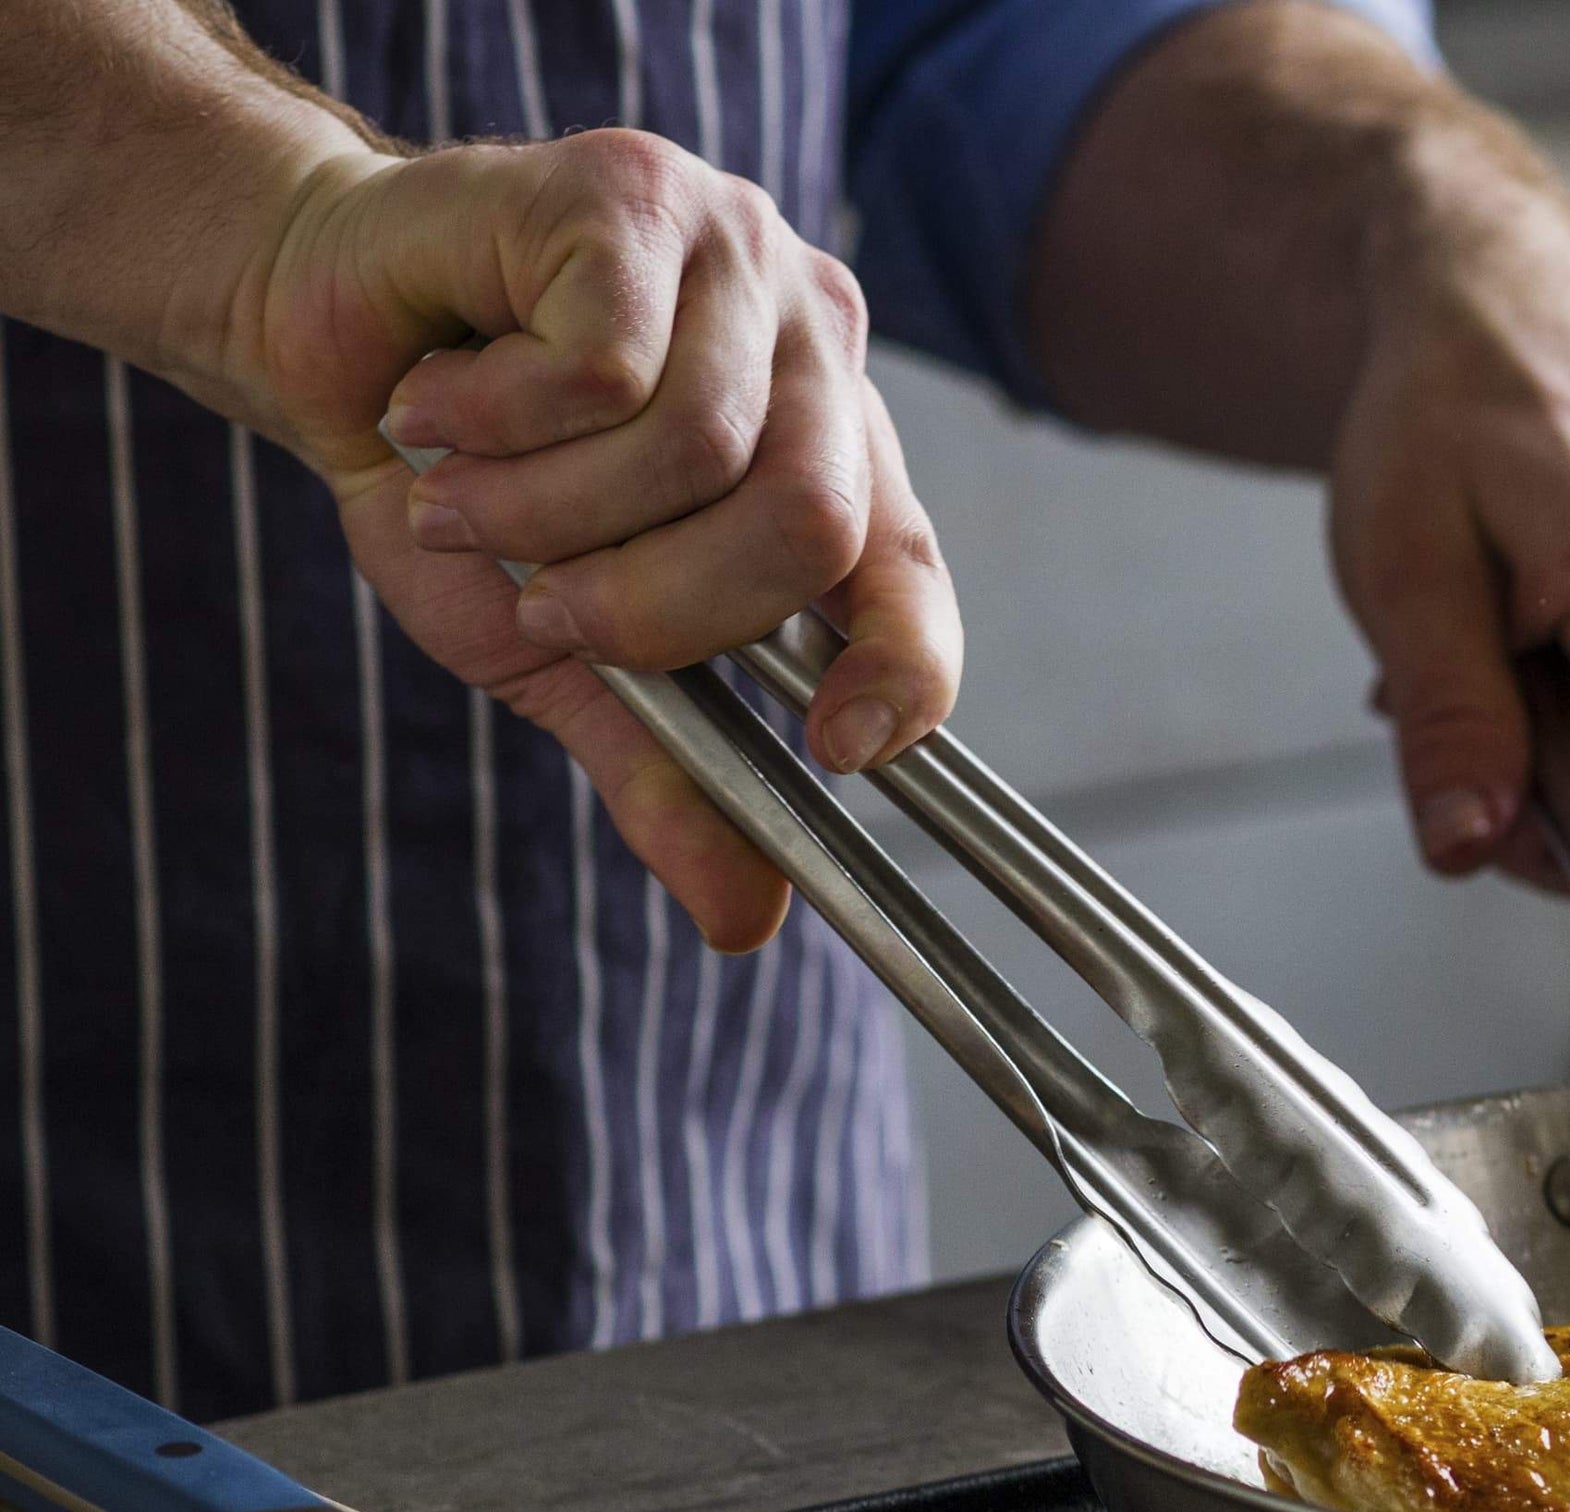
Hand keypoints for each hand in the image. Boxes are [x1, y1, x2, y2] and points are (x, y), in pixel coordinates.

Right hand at [248, 132, 961, 948]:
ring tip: (468, 492)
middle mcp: (814, 353)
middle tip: (547, 599)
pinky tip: (442, 401)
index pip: (912, 578)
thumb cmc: (464, 486)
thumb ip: (668, 771)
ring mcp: (739, 259)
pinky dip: (501, 418)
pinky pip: (606, 365)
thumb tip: (747, 924)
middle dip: (658, 608)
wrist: (322, 336)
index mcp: (828, 460)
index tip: (841, 752)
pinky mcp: (639, 194)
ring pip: (698, 450)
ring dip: (551, 510)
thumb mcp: (569, 657)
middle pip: (806, 528)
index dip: (905, 671)